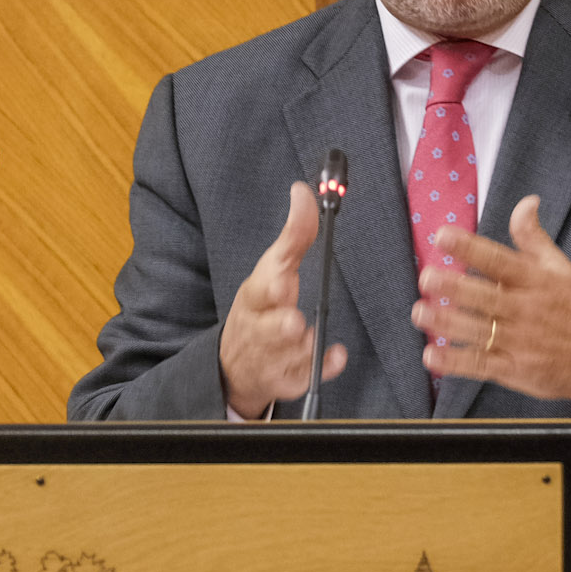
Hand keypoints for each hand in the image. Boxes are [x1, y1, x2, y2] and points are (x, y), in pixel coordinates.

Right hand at [219, 182, 347, 417]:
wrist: (235, 365)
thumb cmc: (260, 309)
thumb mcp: (271, 270)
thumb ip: (293, 235)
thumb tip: (303, 192)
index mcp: (255, 297)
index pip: (260, 288)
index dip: (272, 285)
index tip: (283, 279)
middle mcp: (261, 328)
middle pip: (271, 328)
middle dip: (281, 325)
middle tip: (291, 321)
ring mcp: (273, 356)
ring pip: (292, 353)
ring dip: (304, 344)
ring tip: (305, 336)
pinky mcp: (288, 379)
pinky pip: (309, 376)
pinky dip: (324, 366)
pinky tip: (335, 355)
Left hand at [411, 194, 570, 404]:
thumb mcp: (561, 268)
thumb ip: (534, 237)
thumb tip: (526, 201)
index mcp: (537, 281)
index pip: (500, 260)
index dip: (471, 248)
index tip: (443, 235)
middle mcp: (527, 310)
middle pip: (486, 297)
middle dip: (455, 287)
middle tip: (427, 277)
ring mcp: (521, 342)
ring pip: (479, 331)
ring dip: (447, 322)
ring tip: (420, 312)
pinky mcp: (516, 370)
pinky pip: (481, 366)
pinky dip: (455, 363)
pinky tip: (431, 356)